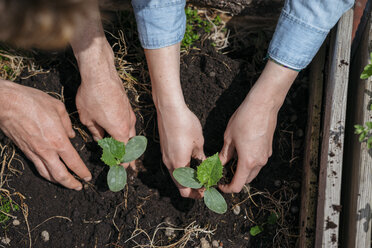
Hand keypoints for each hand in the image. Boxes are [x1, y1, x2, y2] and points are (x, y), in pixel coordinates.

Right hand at [0, 80, 90, 189]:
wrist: (6, 103)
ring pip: (47, 174)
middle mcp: (47, 150)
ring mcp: (34, 152)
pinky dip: (45, 174)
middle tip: (79, 187)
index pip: (74, 162)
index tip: (87, 177)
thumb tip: (71, 134)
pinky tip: (50, 174)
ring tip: (67, 184)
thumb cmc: (32, 101)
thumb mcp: (57, 107)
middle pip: (61, 175)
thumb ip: (67, 123)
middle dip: (71, 184)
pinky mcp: (24, 151)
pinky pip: (37, 167)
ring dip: (58, 182)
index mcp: (58, 140)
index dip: (82, 172)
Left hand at [70, 6, 135, 168]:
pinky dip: (127, 132)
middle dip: (131, 157)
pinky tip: (122, 133)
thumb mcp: (88, 119)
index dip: (122, 163)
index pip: (123, 152)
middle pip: (132, 145)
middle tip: (131, 168)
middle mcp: (129, 124)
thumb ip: (95, 132)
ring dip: (130, 144)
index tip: (120, 171)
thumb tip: (100, 139)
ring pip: (132, 133)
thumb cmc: (92, 96)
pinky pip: (130, 123)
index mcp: (120, 131)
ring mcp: (130, 114)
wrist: (100, 73)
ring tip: (129, 153)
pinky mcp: (128, 106)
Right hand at [144, 43, 204, 197]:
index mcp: (178, 164)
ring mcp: (165, 156)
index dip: (197, 194)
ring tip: (201, 174)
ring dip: (188, 178)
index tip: (207, 190)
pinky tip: (193, 162)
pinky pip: (173, 166)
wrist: (169, 108)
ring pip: (176, 176)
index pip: (186, 190)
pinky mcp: (164, 149)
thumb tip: (206, 169)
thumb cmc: (185, 123)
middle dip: (193, 188)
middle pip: (180, 186)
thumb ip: (201, 159)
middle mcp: (169, 163)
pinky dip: (183, 169)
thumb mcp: (198, 142)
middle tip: (205, 186)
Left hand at [219, 61, 297, 192]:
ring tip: (229, 163)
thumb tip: (219, 164)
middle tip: (222, 174)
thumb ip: (224, 155)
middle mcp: (259, 162)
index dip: (227, 188)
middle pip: (246, 180)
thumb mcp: (228, 137)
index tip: (220, 184)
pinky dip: (249, 163)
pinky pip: (258, 162)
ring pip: (253, 172)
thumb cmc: (244, 119)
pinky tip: (240, 153)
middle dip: (234, 180)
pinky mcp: (268, 149)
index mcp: (247, 162)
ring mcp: (265, 156)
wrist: (263, 105)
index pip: (237, 186)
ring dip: (242, 172)